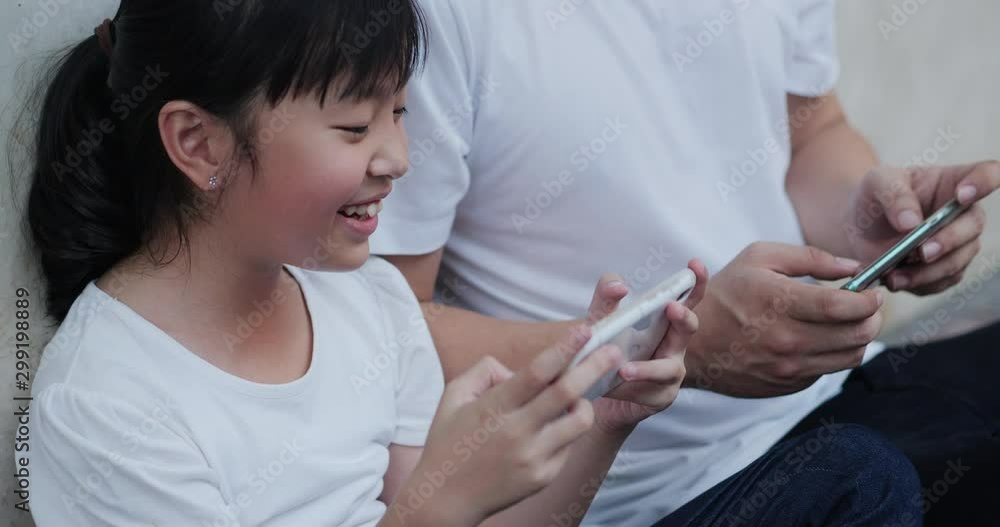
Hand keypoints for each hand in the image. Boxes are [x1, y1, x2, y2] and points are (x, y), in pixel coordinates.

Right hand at [408, 326, 622, 524]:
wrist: (446, 498)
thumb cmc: (449, 441)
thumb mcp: (453, 396)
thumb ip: (484, 370)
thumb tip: (517, 368)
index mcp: (494, 408)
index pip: (538, 372)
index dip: (565, 348)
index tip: (585, 330)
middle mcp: (517, 432)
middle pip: (568, 392)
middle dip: (595, 366)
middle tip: (614, 351)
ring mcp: (533, 457)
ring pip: (579, 421)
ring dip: (585, 402)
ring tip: (577, 397)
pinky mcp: (544, 477)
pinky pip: (569, 445)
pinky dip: (566, 430)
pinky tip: (551, 429)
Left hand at [583, 260, 707, 433]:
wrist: (595, 389)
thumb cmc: (606, 347)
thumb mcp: (600, 320)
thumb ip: (606, 297)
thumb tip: (621, 286)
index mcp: (665, 321)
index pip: (686, 298)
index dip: (696, 282)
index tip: (695, 264)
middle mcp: (674, 344)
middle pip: (688, 327)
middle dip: (683, 317)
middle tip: (672, 308)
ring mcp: (671, 372)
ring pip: (668, 368)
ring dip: (647, 368)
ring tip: (624, 369)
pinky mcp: (661, 396)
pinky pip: (650, 392)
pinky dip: (632, 388)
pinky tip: (616, 384)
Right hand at [684, 242, 884, 397]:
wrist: (692, 344)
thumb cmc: (724, 295)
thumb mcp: (758, 258)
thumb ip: (809, 257)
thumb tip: (851, 266)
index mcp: (779, 303)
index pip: (843, 307)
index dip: (869, 299)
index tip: (873, 291)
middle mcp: (786, 339)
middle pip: (857, 335)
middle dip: (873, 317)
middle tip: (868, 305)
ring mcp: (788, 367)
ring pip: (850, 356)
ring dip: (860, 337)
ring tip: (850, 321)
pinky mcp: (788, 383)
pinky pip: (828, 370)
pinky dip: (835, 353)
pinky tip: (822, 337)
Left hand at [843, 162, 999, 294]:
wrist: (857, 228)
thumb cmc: (874, 196)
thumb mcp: (877, 183)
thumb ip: (894, 195)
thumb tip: (912, 223)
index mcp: (953, 181)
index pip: (987, 174)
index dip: (983, 183)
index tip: (961, 195)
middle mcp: (963, 214)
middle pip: (974, 225)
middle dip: (948, 241)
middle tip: (921, 251)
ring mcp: (958, 244)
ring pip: (958, 261)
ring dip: (928, 271)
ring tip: (895, 275)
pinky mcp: (944, 270)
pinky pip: (941, 282)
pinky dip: (919, 284)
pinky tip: (895, 280)